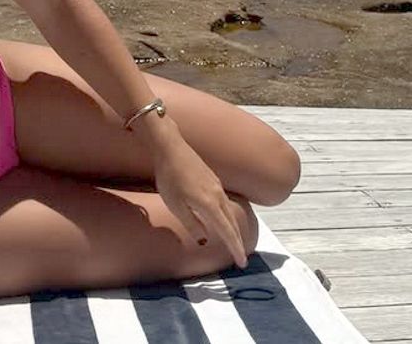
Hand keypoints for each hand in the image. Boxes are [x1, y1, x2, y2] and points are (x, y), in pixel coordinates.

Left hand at [149, 129, 248, 267]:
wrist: (171, 147)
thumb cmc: (169, 177)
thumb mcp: (175, 205)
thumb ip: (191, 223)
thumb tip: (204, 239)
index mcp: (209, 204)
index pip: (227, 231)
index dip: (235, 248)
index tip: (242, 263)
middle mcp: (218, 195)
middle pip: (232, 223)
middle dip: (237, 242)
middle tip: (242, 259)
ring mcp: (216, 186)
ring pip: (229, 212)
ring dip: (233, 229)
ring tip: (234, 242)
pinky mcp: (212, 180)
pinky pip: (225, 203)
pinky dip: (227, 216)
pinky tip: (223, 219)